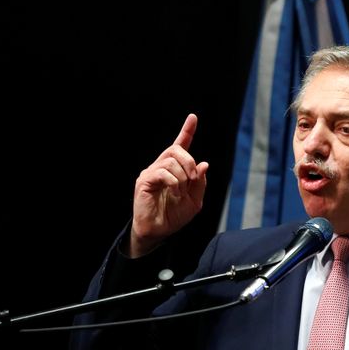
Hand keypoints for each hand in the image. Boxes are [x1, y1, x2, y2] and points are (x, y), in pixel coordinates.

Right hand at [129, 113, 208, 256]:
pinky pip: (163, 172)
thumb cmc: (173, 216)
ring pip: (171, 161)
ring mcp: (151, 172)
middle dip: (189, 161)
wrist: (158, 231)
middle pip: (176, 149)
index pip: (180, 145)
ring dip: (182, 176)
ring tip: (180, 192)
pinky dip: (174, 182)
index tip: (193, 118)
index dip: (187, 131)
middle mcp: (160, 167)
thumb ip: (200, 183)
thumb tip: (204, 164)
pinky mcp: (145, 180)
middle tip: (192, 178)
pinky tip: (174, 193)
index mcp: (174, 169)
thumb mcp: (194, 201)